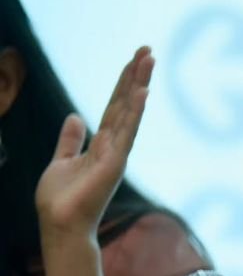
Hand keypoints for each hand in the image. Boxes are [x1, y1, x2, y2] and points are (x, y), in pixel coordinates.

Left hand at [35, 47, 152, 247]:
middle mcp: (114, 145)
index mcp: (101, 143)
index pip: (115, 105)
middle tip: (148, 49)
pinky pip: (126, 132)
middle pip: (126, 102)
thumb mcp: (60, 162)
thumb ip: (70, 140)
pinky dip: (134, 111)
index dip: (124, 81)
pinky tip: (142, 92)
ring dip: (139, 84)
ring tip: (149, 59)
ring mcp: (117, 153)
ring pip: (130, 111)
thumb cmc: (60, 201)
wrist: (60, 226)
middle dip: (136, 75)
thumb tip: (75, 117)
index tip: (135, 58)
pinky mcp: (114, 163)